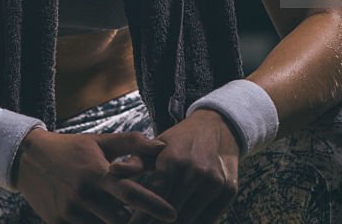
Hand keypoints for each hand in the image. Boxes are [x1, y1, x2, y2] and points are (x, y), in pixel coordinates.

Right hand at [16, 129, 177, 223]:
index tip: (173, 214)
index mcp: (97, 172)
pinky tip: (101, 217)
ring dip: (116, 223)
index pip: (130, 192)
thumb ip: (132, 143)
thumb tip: (162, 145)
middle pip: (119, 219)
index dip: (153, 205)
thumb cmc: (72, 149)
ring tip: (127, 217)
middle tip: (153, 221)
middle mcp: (83, 194)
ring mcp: (69, 212)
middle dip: (136, 222)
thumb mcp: (100, 141)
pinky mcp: (57, 223)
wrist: (28, 159)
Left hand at [110, 110, 240, 223]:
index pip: (153, 200)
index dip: (139, 219)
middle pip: (171, 216)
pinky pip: (208, 220)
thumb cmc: (180, 141)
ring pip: (189, 221)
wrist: (219, 127)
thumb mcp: (157, 146)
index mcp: (173, 160)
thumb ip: (135, 162)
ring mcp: (214, 183)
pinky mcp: (229, 191)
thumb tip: (112, 172)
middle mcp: (195, 172)